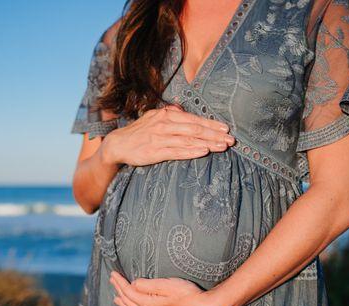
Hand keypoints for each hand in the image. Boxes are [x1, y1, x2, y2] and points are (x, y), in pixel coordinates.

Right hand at [100, 104, 234, 166]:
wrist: (118, 144)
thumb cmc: (139, 132)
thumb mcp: (154, 118)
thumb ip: (170, 114)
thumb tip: (182, 110)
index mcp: (166, 115)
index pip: (193, 119)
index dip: (211, 124)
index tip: (226, 129)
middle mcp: (164, 124)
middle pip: (195, 129)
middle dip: (214, 134)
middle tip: (230, 140)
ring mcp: (160, 138)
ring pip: (188, 139)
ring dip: (207, 143)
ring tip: (222, 146)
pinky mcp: (155, 152)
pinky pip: (177, 151)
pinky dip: (191, 151)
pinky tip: (203, 152)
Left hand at [109, 271, 230, 305]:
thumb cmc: (189, 294)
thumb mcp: (168, 284)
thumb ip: (148, 285)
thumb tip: (133, 284)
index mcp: (149, 304)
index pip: (129, 292)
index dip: (120, 283)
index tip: (113, 274)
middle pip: (130, 303)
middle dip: (119, 291)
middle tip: (112, 281)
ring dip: (124, 305)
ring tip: (116, 299)